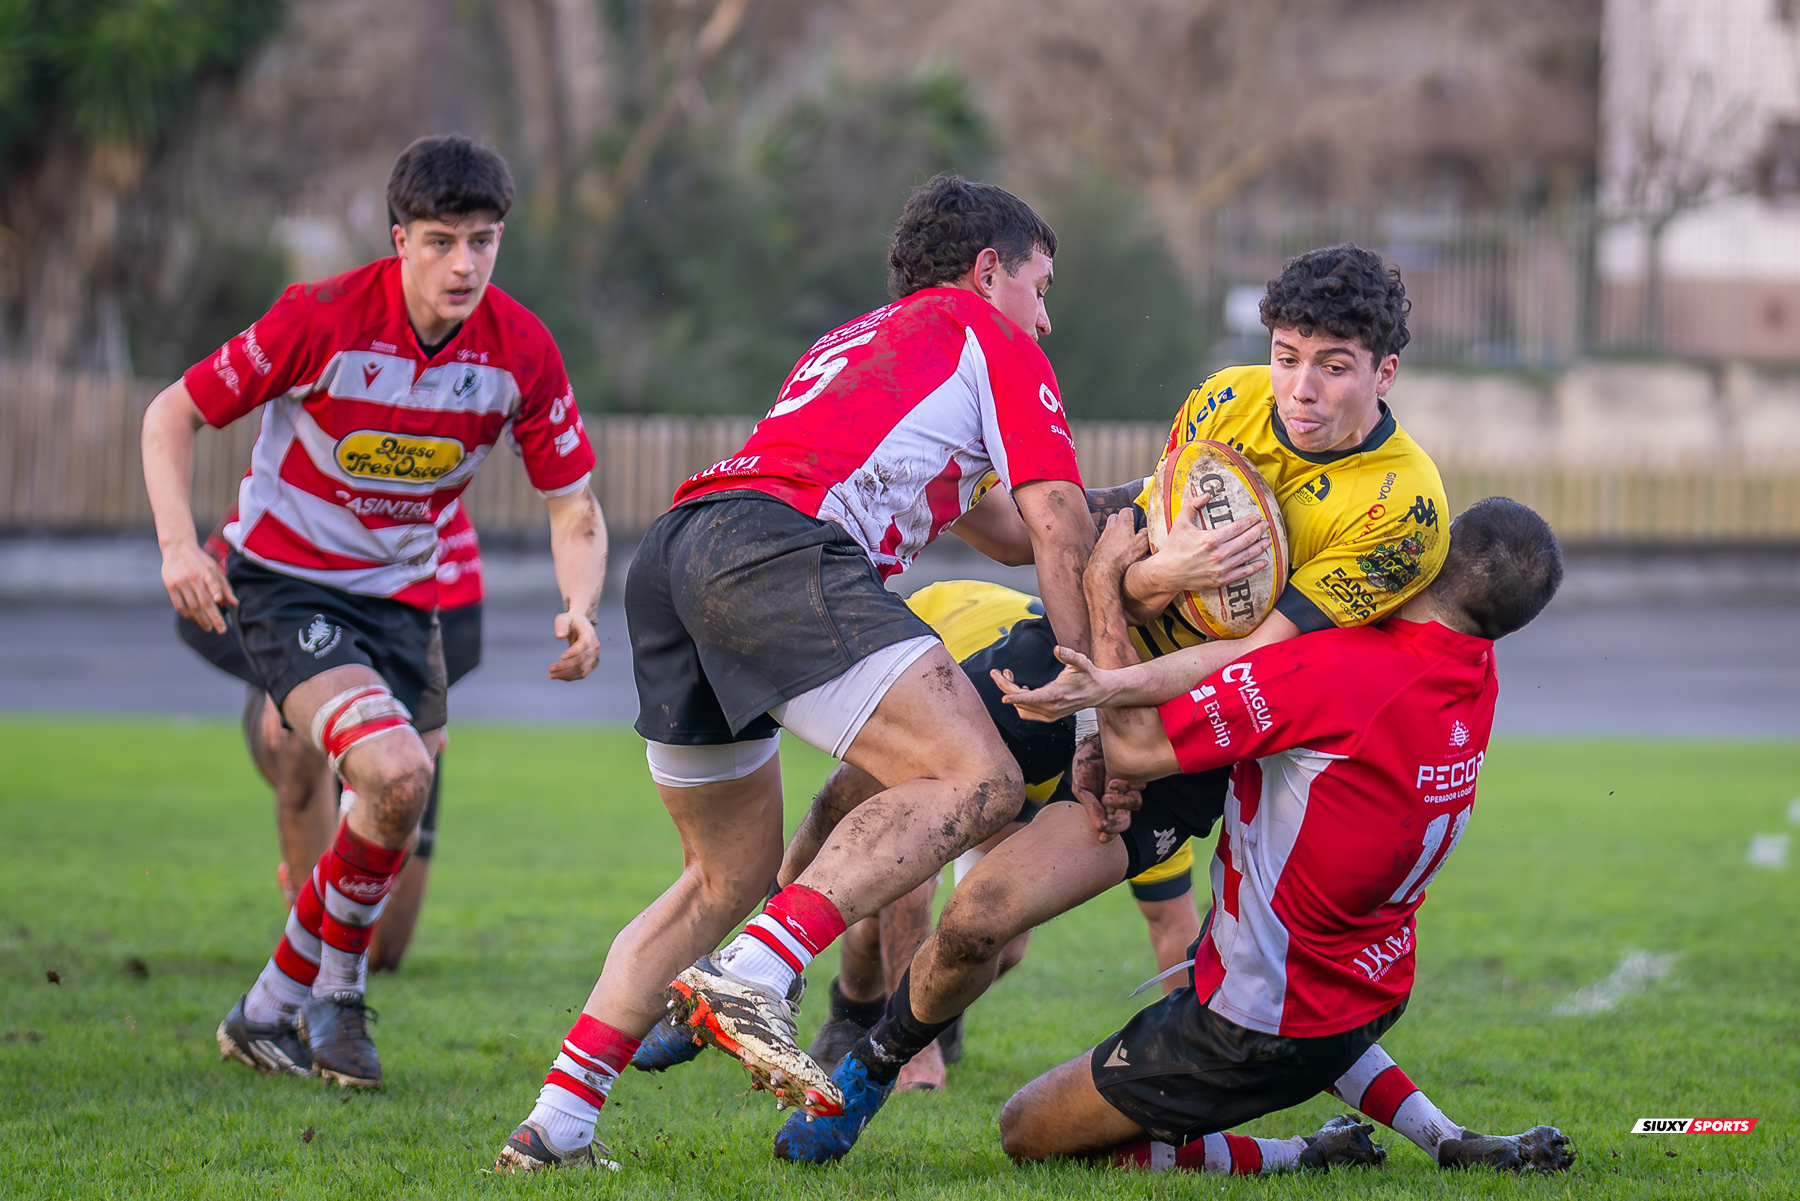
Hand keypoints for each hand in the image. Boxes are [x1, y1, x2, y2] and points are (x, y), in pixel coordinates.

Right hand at [160, 540, 235, 632]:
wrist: (177, 548)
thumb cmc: (200, 561)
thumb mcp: (214, 568)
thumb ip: (224, 586)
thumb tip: (235, 603)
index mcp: (207, 571)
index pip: (212, 582)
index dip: (216, 590)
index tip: (218, 600)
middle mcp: (193, 577)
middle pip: (204, 601)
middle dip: (214, 617)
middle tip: (222, 630)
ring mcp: (181, 582)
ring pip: (192, 606)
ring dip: (201, 619)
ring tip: (208, 628)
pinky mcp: (170, 586)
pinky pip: (179, 605)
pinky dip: (187, 614)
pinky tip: (194, 619)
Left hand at [549, 611, 599, 680]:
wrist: (581, 626)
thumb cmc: (571, 622)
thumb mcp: (564, 618)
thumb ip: (561, 625)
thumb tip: (559, 636)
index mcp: (589, 633)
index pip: (584, 644)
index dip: (574, 651)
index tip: (561, 657)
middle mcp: (595, 646)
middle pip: (581, 659)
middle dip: (564, 666)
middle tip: (550, 669)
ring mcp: (595, 656)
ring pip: (582, 669)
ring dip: (566, 674)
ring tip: (551, 675)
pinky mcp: (592, 663)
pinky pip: (583, 673)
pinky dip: (571, 677)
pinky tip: (559, 676)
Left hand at [992, 646, 1115, 721]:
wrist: (1099, 692)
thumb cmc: (1089, 675)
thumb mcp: (1081, 662)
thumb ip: (1069, 655)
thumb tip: (1057, 649)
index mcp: (1058, 694)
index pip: (1033, 698)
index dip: (1017, 697)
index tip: (1003, 698)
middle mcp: (1052, 707)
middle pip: (1022, 701)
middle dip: (1006, 687)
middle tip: (996, 673)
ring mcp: (1050, 714)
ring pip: (1022, 708)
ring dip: (1012, 693)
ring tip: (1008, 676)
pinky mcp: (1049, 716)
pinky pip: (1027, 712)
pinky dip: (1020, 701)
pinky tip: (1021, 688)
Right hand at [1070, 735, 1142, 840]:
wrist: (1093, 739)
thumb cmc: (1085, 762)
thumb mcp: (1081, 787)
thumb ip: (1091, 807)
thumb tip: (1099, 828)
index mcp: (1104, 805)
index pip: (1111, 825)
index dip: (1110, 833)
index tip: (1103, 838)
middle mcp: (1118, 799)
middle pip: (1125, 821)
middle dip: (1117, 824)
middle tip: (1106, 818)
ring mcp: (1129, 787)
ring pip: (1135, 804)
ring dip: (1121, 802)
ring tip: (1108, 789)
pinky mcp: (1137, 774)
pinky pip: (1139, 786)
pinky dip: (1127, 785)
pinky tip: (1114, 779)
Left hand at [1085, 510, 1148, 593]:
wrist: (1102, 569)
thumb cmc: (1122, 556)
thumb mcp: (1142, 544)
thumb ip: (1146, 534)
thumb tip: (1147, 530)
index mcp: (1122, 524)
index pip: (1127, 511)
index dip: (1133, 514)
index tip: (1138, 520)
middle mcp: (1110, 528)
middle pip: (1115, 518)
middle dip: (1123, 522)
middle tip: (1131, 530)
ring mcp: (1102, 538)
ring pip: (1110, 530)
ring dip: (1116, 534)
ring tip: (1124, 543)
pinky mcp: (1098, 549)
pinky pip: (1105, 542)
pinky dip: (1110, 545)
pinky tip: (1116, 554)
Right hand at [1152, 506, 1268, 592]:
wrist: (1167, 572)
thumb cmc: (1174, 547)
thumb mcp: (1181, 522)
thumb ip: (1192, 505)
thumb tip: (1206, 494)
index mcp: (1210, 539)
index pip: (1236, 528)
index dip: (1249, 522)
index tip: (1257, 517)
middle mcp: (1218, 554)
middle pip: (1245, 541)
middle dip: (1258, 532)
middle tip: (1266, 525)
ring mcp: (1221, 568)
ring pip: (1246, 556)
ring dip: (1259, 547)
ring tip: (1268, 540)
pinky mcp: (1220, 580)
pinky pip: (1242, 573)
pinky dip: (1254, 567)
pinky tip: (1263, 562)